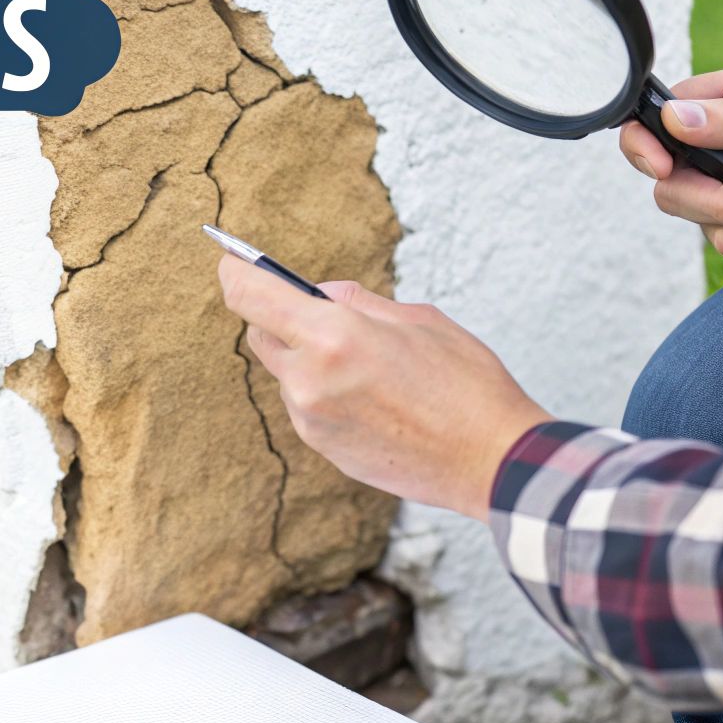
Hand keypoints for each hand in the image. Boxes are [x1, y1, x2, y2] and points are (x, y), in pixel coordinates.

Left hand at [217, 256, 548, 519]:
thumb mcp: (417, 319)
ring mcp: (311, 420)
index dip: (235, 272)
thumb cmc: (466, 384)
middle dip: (283, 318)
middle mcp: (309, 380)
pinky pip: (307, 406)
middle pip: (261, 334)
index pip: (250, 295)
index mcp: (332, 336)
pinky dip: (326, 394)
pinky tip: (376, 402)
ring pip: (288, 373)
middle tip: (328, 316)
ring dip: (311, 361)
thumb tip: (318, 293)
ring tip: (374, 371)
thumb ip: (355, 302)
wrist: (490, 461)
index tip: (232, 261)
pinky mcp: (322, 449)